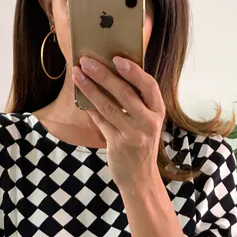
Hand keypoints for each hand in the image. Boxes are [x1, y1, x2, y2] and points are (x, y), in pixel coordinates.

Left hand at [72, 55, 164, 188]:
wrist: (140, 178)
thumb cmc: (141, 144)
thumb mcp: (147, 122)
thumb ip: (137, 101)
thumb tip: (113, 72)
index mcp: (158, 112)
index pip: (149, 86)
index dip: (133, 71)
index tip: (116, 58)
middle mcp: (148, 123)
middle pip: (124, 93)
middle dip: (103, 74)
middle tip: (86, 61)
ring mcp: (133, 135)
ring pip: (108, 106)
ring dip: (90, 88)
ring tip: (78, 75)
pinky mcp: (118, 145)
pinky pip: (100, 122)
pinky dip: (90, 109)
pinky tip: (80, 98)